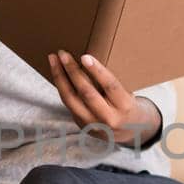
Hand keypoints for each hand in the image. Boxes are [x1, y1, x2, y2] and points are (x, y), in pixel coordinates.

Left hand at [46, 50, 160, 148]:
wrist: (129, 130)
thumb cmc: (127, 104)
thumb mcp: (127, 93)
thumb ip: (110, 83)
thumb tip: (87, 60)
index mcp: (124, 106)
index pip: (110, 86)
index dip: (97, 71)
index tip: (85, 57)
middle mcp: (108, 117)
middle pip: (86, 92)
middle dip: (72, 71)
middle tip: (63, 53)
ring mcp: (92, 124)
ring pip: (70, 99)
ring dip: (59, 77)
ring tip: (53, 60)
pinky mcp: (82, 125)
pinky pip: (67, 103)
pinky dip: (61, 86)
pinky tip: (57, 73)